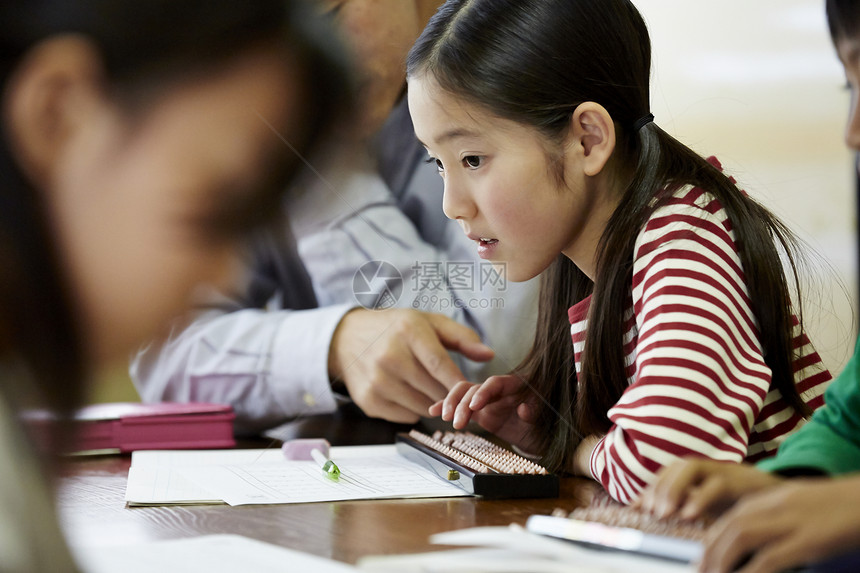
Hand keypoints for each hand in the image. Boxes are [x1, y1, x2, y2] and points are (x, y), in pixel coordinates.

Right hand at [328, 308, 493, 422]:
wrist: (346, 339)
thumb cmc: (396, 329)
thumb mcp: (428, 323)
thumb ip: (462, 338)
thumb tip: (489, 355)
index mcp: (408, 332)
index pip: (441, 365)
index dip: (460, 384)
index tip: (476, 394)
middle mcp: (390, 357)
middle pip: (435, 390)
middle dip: (450, 394)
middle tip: (457, 392)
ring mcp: (377, 381)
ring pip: (423, 406)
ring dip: (433, 402)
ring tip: (429, 387)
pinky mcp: (368, 401)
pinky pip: (407, 416)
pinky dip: (413, 408)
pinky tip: (408, 391)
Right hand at [428, 374, 538, 451]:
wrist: (540, 434)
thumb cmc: (544, 423)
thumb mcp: (543, 419)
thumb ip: (534, 412)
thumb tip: (524, 409)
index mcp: (514, 386)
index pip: (495, 383)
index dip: (483, 392)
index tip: (474, 406)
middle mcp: (497, 391)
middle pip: (473, 388)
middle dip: (462, 403)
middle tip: (457, 422)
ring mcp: (486, 401)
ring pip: (462, 394)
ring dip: (451, 404)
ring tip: (444, 418)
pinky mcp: (479, 412)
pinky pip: (460, 406)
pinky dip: (446, 407)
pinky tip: (432, 411)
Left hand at [633, 459, 782, 519]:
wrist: (784, 501)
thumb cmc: (744, 505)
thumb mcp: (711, 509)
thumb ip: (686, 510)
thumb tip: (655, 517)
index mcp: (699, 475)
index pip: (667, 476)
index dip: (650, 490)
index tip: (636, 510)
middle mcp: (708, 468)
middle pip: (676, 467)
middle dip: (660, 488)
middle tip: (650, 513)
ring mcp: (724, 470)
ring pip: (692, 468)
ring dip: (674, 489)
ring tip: (665, 513)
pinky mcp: (741, 479)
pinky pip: (718, 485)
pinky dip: (702, 498)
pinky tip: (690, 516)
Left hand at [698, 475, 859, 572]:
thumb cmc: (835, 507)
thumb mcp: (796, 506)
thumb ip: (772, 517)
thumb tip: (752, 541)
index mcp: (770, 498)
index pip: (730, 517)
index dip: (712, 539)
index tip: (702, 557)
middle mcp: (774, 506)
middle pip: (730, 527)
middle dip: (710, 551)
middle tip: (701, 570)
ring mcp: (790, 522)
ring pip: (741, 537)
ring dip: (722, 559)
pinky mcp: (807, 540)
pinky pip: (770, 557)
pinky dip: (750, 571)